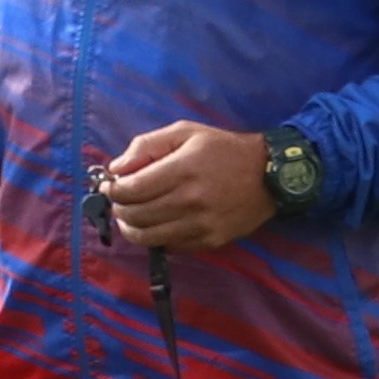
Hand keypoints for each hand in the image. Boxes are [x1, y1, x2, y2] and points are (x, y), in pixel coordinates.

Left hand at [100, 122, 275, 254]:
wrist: (268, 175)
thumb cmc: (223, 149)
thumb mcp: (185, 132)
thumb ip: (146, 145)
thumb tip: (116, 168)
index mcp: (183, 169)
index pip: (131, 190)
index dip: (113, 190)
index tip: (110, 186)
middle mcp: (191, 200)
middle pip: (135, 216)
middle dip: (118, 209)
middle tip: (119, 201)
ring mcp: (200, 225)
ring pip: (147, 237)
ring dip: (131, 228)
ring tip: (131, 215)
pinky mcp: (209, 242)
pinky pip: (169, 246)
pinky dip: (156, 237)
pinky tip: (158, 223)